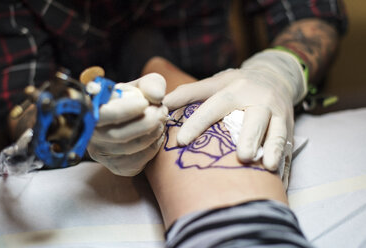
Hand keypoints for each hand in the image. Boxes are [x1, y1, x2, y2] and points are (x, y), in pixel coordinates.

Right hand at [88, 73, 167, 175]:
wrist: (136, 121)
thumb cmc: (136, 100)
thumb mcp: (143, 86)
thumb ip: (151, 84)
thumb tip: (156, 96)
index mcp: (92, 109)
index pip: (102, 114)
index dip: (125, 109)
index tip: (145, 102)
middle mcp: (91, 133)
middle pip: (116, 134)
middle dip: (146, 122)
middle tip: (162, 112)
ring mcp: (101, 152)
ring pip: (129, 148)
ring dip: (153, 133)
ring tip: (162, 121)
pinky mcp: (115, 166)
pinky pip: (136, 161)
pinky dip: (153, 147)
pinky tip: (158, 135)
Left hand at [163, 50, 306, 170]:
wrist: (276, 77)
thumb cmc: (239, 84)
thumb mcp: (215, 82)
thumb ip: (188, 93)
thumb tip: (161, 104)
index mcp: (238, 89)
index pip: (216, 105)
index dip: (198, 122)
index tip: (181, 141)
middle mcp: (261, 101)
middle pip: (256, 118)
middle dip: (251, 137)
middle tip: (243, 156)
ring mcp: (279, 115)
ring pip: (278, 132)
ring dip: (274, 149)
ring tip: (269, 166)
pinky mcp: (290, 129)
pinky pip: (289, 148)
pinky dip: (286, 164)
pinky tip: (281, 181)